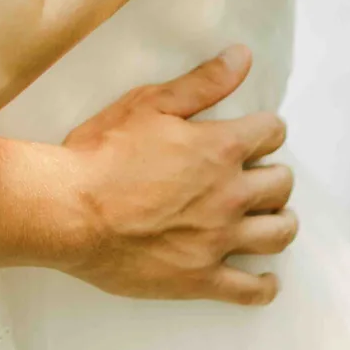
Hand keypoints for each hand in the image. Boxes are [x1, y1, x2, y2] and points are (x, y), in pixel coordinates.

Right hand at [61, 45, 295, 304]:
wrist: (68, 210)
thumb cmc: (101, 153)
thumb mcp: (149, 104)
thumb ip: (202, 83)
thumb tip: (242, 58)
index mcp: (220, 148)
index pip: (272, 132)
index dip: (265, 130)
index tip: (256, 135)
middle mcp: (229, 194)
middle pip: (281, 184)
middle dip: (273, 174)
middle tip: (256, 176)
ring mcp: (218, 240)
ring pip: (278, 233)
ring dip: (279, 221)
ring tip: (266, 218)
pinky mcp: (200, 278)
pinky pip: (250, 291)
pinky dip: (264, 286)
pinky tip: (265, 279)